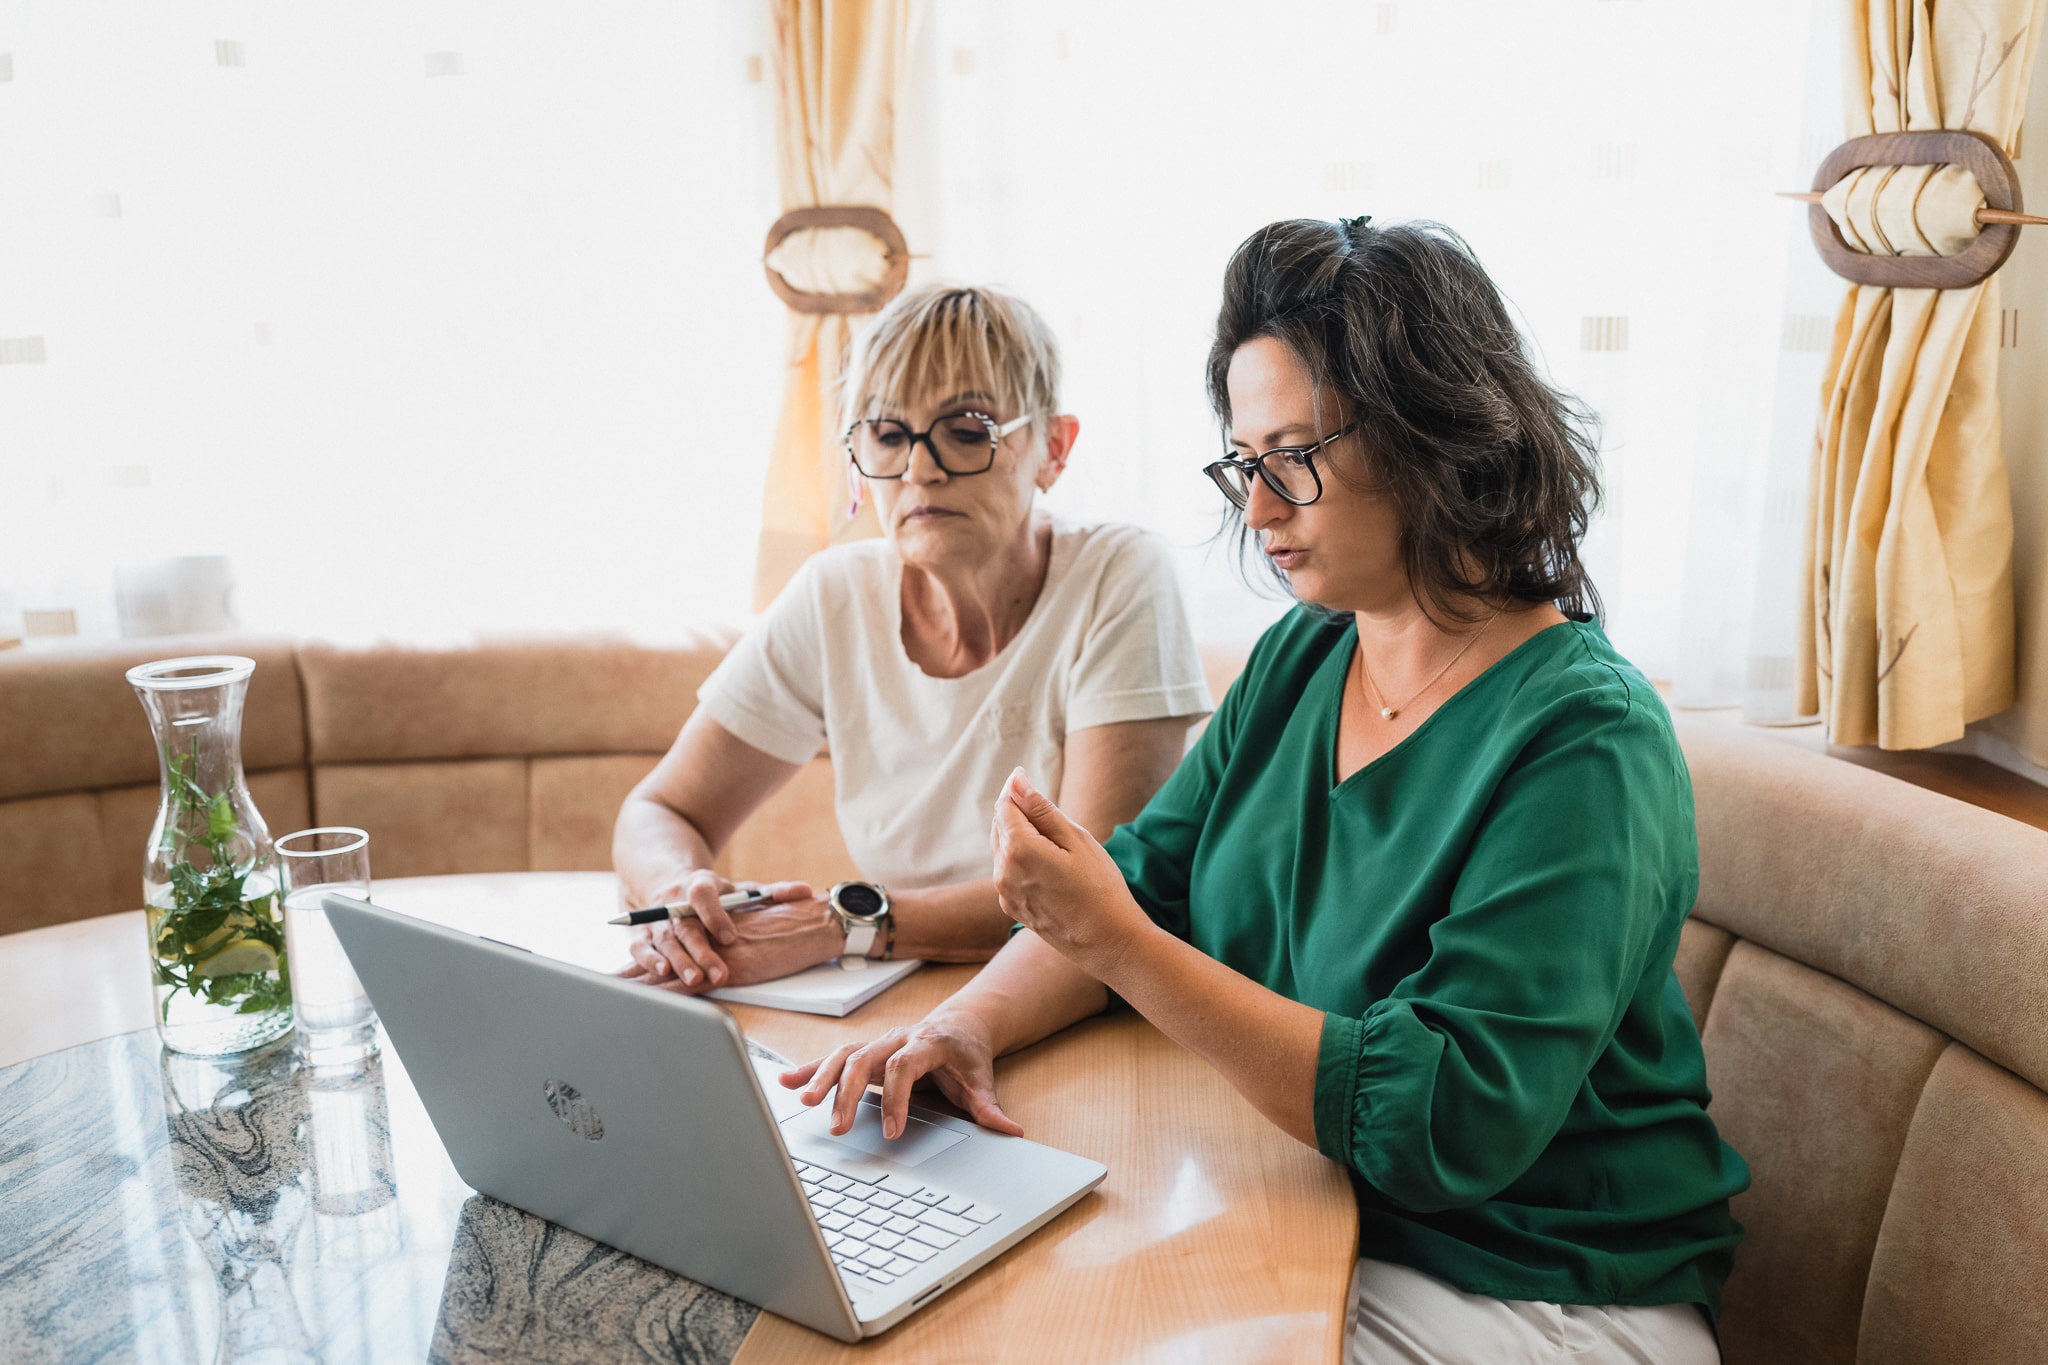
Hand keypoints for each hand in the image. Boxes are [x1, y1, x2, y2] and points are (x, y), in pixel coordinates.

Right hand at [615, 872, 816, 988]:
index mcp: (700, 884)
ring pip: (664, 939)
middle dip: (700, 950)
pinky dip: (648, 959)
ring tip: (693, 979)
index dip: (715, 914)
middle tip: (718, 973)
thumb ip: (772, 892)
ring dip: (677, 960)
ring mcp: (655, 917)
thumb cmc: (712, 893)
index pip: (703, 894)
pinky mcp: (641, 932)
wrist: (666, 878)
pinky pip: (640, 946)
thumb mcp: (739, 888)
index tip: (730, 936)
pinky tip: (662, 974)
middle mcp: (674, 900)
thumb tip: (806, 891)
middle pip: (685, 925)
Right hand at [778, 1008, 1021, 1140]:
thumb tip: (1012, 1132)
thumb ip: (990, 1107)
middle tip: (839, 1128)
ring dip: (821, 1077)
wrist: (960, 1023)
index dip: (896, 1097)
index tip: (892, 1132)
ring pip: (844, 1054)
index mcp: (927, 1042)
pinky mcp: (865, 1050)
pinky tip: (785, 1081)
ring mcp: (878, 1042)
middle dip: (848, 1093)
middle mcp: (897, 1038)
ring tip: (802, 1102)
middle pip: (865, 1059)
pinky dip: (809, 1068)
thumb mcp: (981, 1079)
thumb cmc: (967, 1054)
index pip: (905, 1066)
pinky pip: (833, 1057)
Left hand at [991, 767, 1152, 976]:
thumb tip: (1017, 781)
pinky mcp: (1012, 907)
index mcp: (1018, 850)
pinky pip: (1008, 872)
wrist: (1108, 942)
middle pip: (1000, 826)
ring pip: (1002, 850)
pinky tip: (1047, 863)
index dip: (1014, 788)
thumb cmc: (1100, 887)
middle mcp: (1003, 872)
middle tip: (1041, 804)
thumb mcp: (1075, 839)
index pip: (1005, 806)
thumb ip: (1041, 809)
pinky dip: (1020, 858)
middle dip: (1015, 811)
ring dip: (1018, 835)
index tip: (1023, 773)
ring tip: (1050, 836)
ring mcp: (1005, 893)